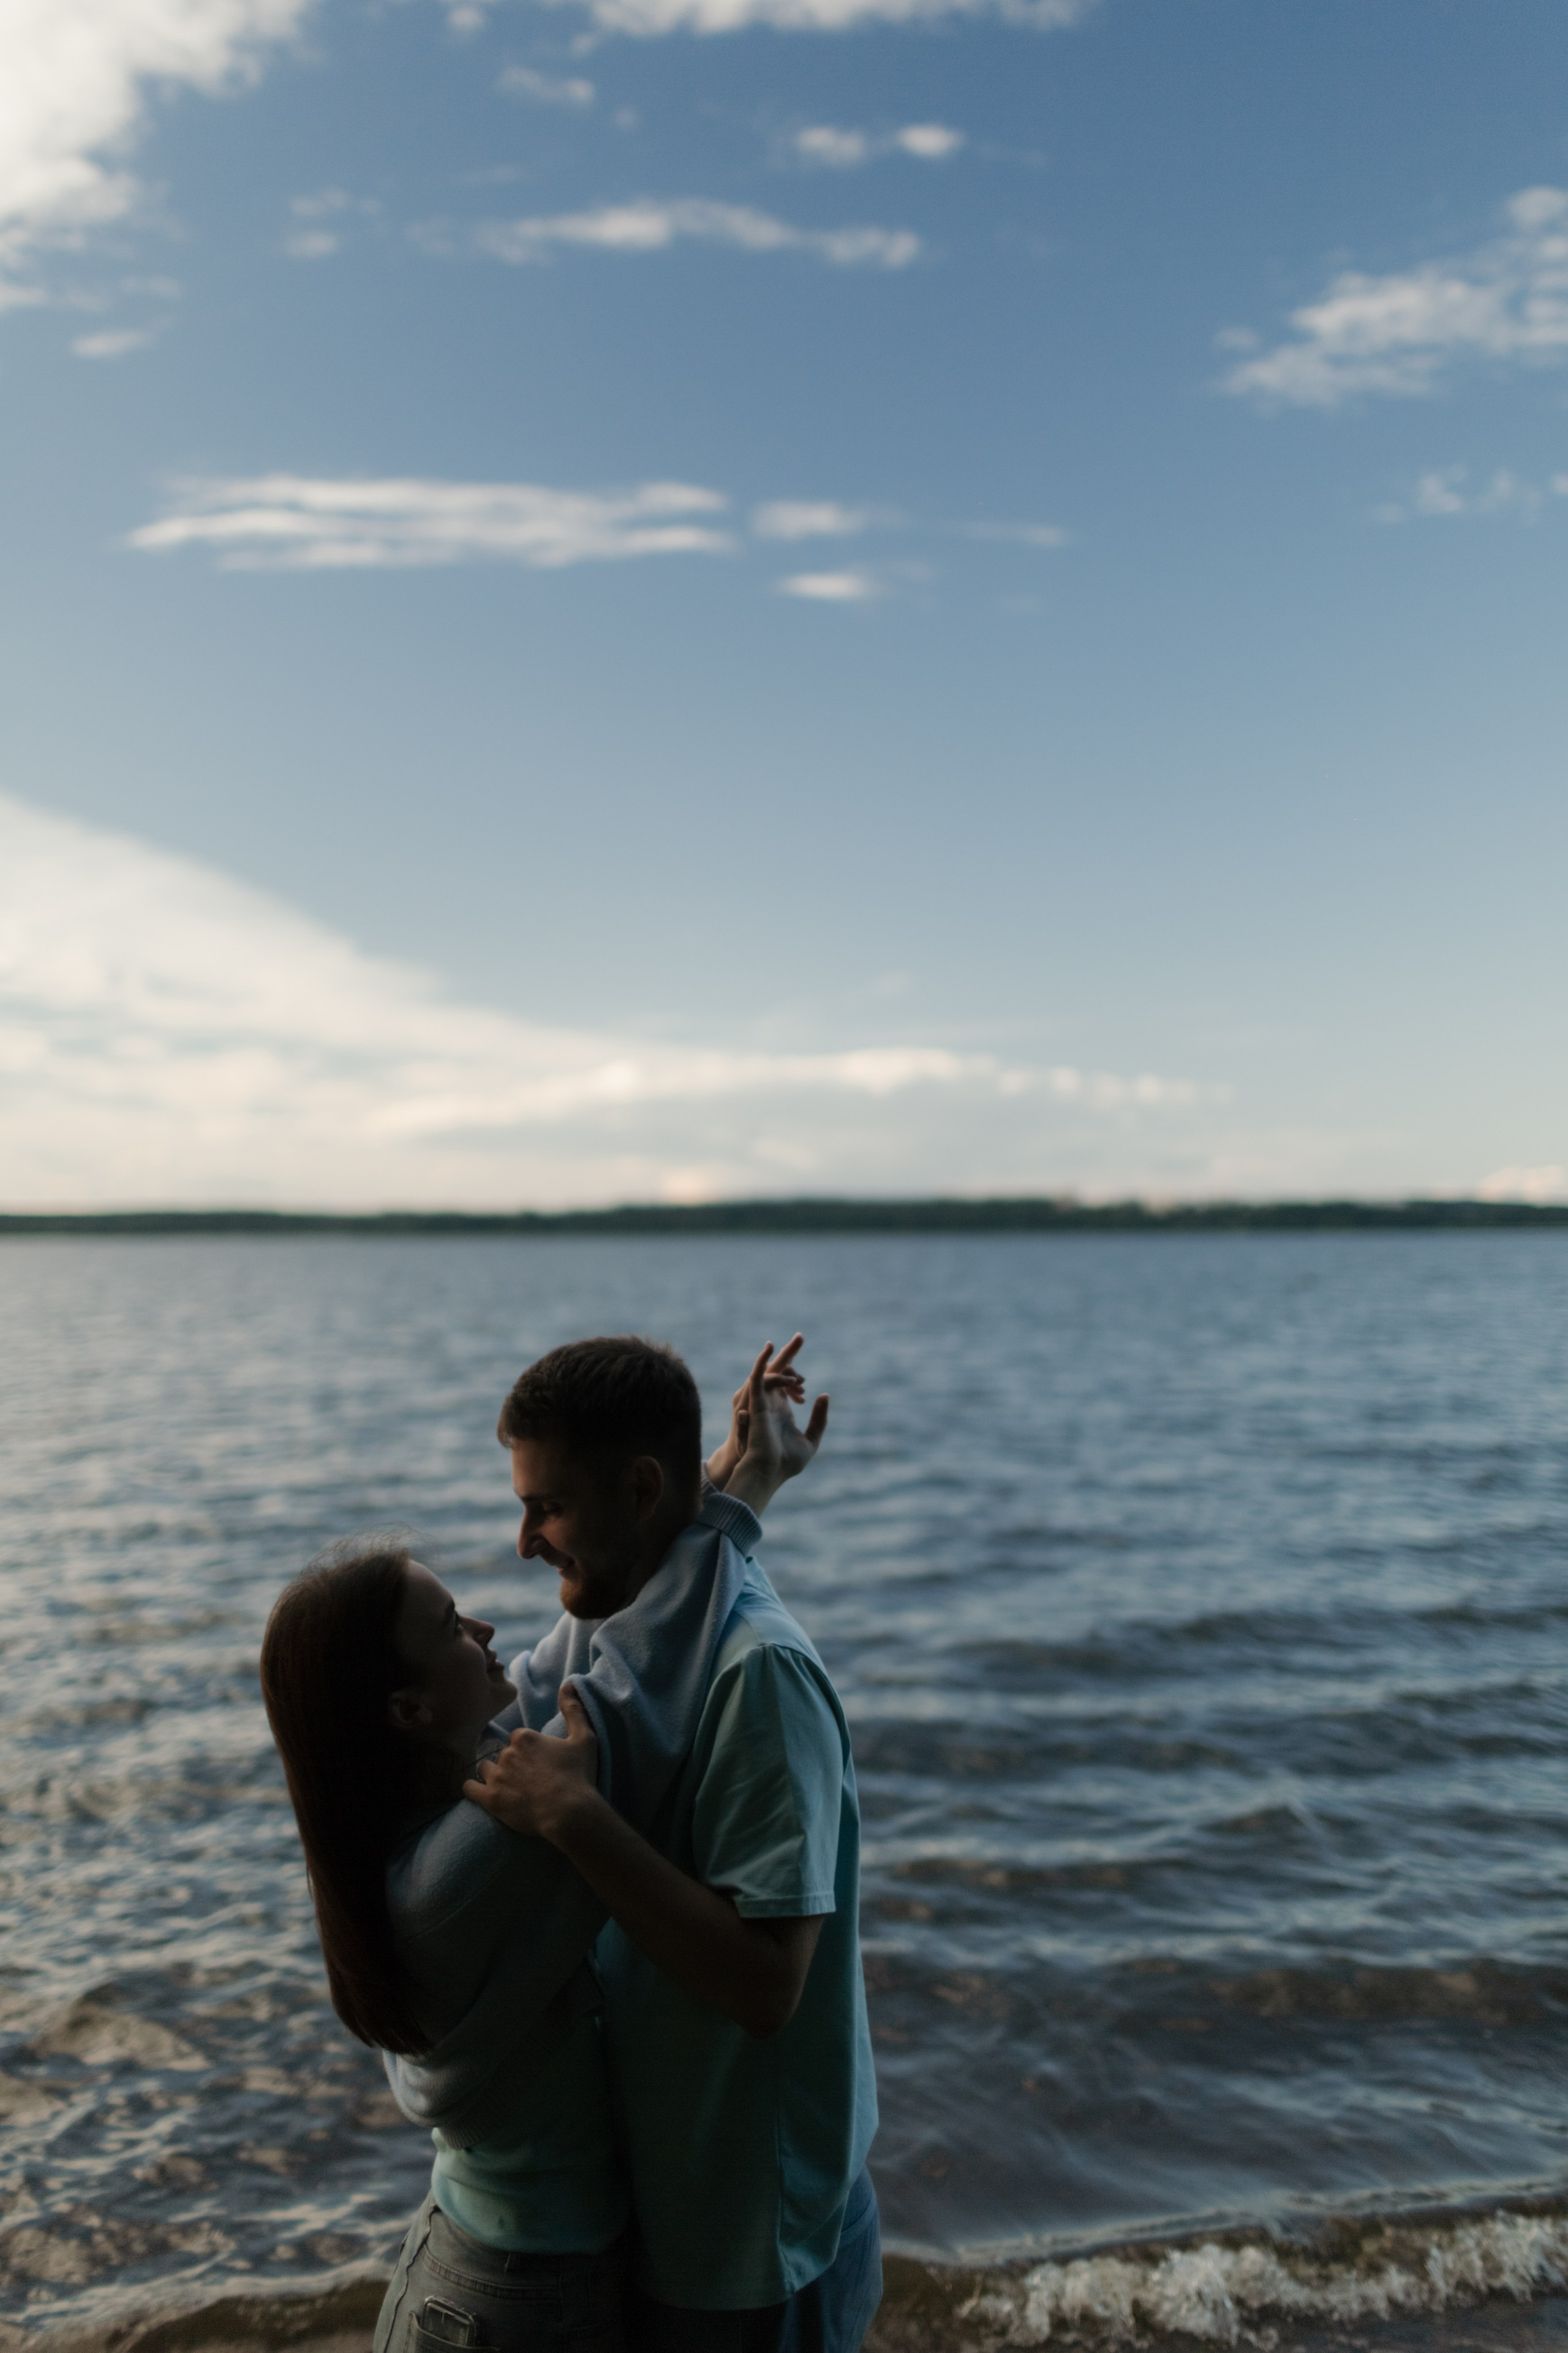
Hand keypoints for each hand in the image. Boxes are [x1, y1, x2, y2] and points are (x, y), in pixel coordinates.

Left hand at [463, 1686, 599, 1843]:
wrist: (569, 1813)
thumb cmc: (578, 1776)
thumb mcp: (583, 1739)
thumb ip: (573, 1709)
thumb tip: (567, 1684)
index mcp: (525, 1737)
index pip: (517, 1739)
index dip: (527, 1751)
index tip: (537, 1763)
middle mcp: (507, 1753)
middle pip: (502, 1754)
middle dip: (511, 1764)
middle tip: (527, 1779)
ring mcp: (496, 1776)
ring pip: (485, 1769)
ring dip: (493, 1776)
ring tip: (507, 1788)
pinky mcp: (489, 1799)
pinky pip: (469, 1788)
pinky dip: (473, 1789)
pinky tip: (481, 1793)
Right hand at [705, 1334, 806, 1490]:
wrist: (768, 1471)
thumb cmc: (787, 1462)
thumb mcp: (811, 1439)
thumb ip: (819, 1418)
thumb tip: (824, 1395)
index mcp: (781, 1413)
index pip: (786, 1386)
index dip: (795, 1378)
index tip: (805, 1383)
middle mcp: (770, 1404)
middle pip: (778, 1372)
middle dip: (789, 1354)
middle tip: (801, 1336)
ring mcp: (762, 1401)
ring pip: (769, 1372)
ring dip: (783, 1361)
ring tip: (798, 1367)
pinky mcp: (755, 1401)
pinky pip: (757, 1376)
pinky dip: (762, 1361)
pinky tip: (772, 1348)